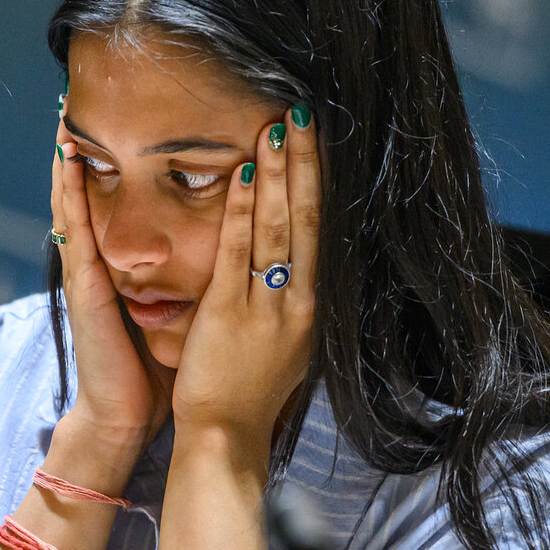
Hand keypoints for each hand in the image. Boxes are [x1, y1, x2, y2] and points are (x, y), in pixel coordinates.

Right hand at [51, 115, 172, 457]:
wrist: (127, 416)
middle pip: (92, 198)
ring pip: (75, 205)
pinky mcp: (84, 288)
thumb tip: (224, 260)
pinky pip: (75, 231)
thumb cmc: (154, 371)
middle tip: (79, 104)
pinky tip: (64, 162)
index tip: (129, 127)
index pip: (119, 210)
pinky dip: (67, 194)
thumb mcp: (176, 317)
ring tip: (64, 115)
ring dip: (68, 161)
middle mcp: (103, 267)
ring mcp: (88, 275)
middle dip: (87, 154)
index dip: (119, 170)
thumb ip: (187, 286)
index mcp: (126, 273)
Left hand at [170, 104, 319, 445]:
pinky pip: (238, 252)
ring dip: (277, 174)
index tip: (315, 143)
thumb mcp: (286, 346)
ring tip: (276, 127)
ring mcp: (266, 307)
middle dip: (303, 164)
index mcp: (310, 307)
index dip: (318, 183)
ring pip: (278, 228)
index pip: (320, 233)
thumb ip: (288, 303)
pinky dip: (241, 210)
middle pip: (307, 220)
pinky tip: (242, 173)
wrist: (228, 435)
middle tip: (301, 113)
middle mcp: (297, 302)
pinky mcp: (229, 314)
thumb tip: (293, 266)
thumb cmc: (252, 393)